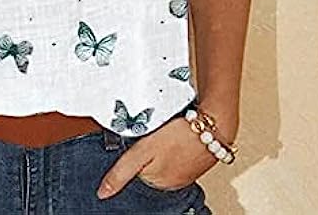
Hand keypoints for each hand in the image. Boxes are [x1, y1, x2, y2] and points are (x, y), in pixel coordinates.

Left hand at [96, 116, 218, 198]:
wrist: (214, 125)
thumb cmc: (181, 135)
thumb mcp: (144, 150)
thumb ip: (122, 171)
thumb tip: (103, 193)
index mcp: (155, 182)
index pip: (131, 172)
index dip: (129, 154)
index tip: (135, 143)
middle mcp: (169, 183)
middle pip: (145, 166)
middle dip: (144, 152)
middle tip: (150, 135)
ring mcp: (181, 174)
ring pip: (159, 160)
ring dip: (158, 148)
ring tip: (164, 134)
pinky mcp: (192, 163)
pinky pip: (173, 156)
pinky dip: (171, 147)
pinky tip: (174, 136)